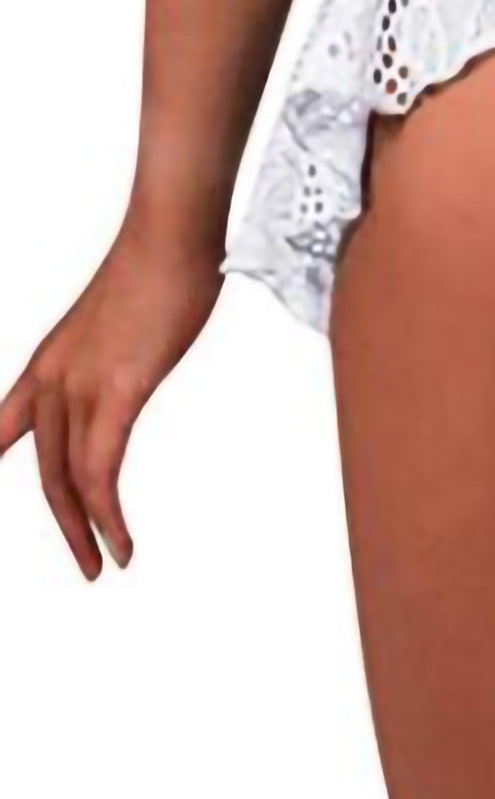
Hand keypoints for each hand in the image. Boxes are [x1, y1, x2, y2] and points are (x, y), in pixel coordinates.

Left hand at [0, 212, 222, 576]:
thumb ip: (114, 353)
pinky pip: (101, 472)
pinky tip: (122, 541)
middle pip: (43, 471)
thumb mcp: (121, 323)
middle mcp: (51, 380)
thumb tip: (133, 358)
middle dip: (64, 525)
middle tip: (88, 564)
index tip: (1, 492)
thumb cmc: (160, 265)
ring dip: (85, 532)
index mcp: (47, 364)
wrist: (172, 234)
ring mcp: (80, 385)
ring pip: (67, 480)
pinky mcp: (117, 390)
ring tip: (107, 564)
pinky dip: (107, 516)